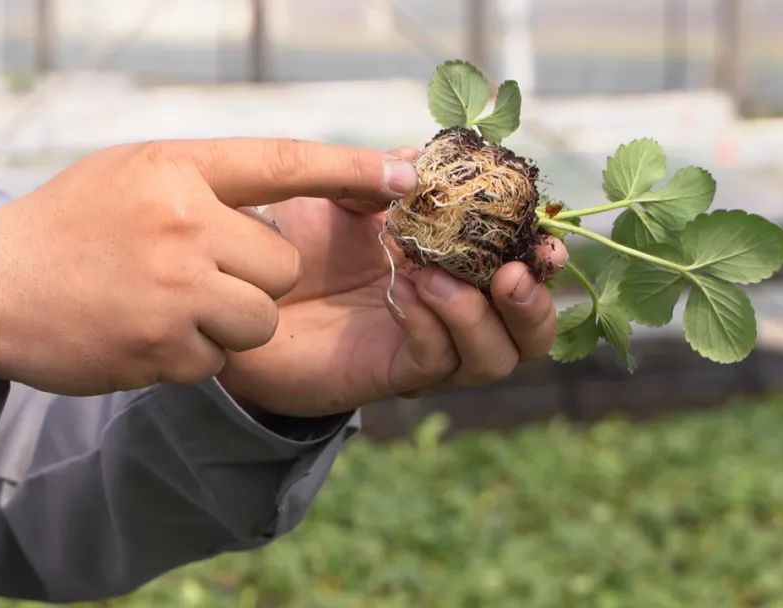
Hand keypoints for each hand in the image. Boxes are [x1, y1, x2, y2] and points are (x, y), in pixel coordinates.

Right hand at [0, 139, 418, 404]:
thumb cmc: (66, 225)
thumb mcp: (131, 173)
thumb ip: (205, 180)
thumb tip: (287, 192)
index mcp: (176, 168)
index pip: (285, 161)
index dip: (351, 167)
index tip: (406, 174)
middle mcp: (182, 225)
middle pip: (280, 267)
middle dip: (252, 279)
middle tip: (196, 274)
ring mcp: (173, 292)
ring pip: (261, 319)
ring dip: (230, 321)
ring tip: (170, 305)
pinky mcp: (161, 351)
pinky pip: (219, 359)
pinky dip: (191, 354)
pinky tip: (143, 333)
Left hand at [217, 148, 566, 416]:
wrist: (235, 294)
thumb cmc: (288, 244)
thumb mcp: (335, 196)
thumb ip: (379, 176)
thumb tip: (420, 158)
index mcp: (450, 266)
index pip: (519, 273)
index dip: (543, 260)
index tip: (548, 238)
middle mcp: (447, 313)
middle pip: (527, 335)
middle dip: (534, 306)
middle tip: (511, 274)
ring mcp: (420, 346)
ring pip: (491, 359)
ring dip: (475, 315)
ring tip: (435, 276)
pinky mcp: (387, 373)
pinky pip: (433, 361)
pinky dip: (428, 324)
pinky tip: (401, 291)